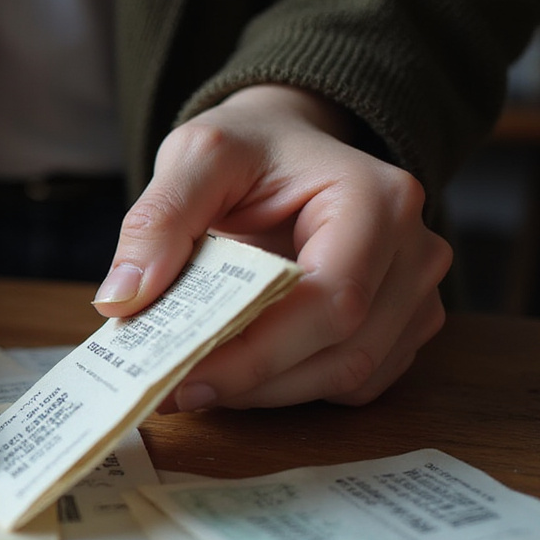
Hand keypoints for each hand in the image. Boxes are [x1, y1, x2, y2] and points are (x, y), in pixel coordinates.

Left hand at [94, 84, 451, 408]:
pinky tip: (238, 370)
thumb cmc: (251, 149)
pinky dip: (290, 387)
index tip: (184, 377)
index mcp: (378, 200)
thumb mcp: (195, 157)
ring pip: (348, 377)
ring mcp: (416, 294)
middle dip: (251, 381)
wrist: (287, 147)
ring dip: (266, 392)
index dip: (257, 354)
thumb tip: (123, 299)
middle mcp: (414, 251)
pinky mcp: (401, 327)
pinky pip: (352, 382)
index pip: (331, 301)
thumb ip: (158, 220)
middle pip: (343, 352)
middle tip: (172, 389)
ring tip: (195, 380)